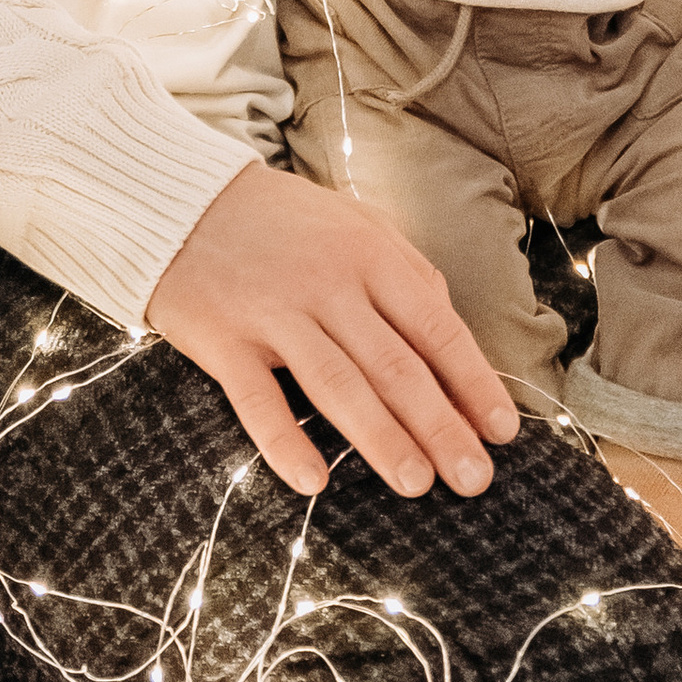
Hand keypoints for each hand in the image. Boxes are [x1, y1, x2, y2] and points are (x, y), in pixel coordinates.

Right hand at [145, 158, 519, 502]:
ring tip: (416, 483)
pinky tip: (313, 480)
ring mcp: (273, 313)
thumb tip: (450, 325)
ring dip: (381, 439)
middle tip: (474, 478)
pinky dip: (284, 441)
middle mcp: (327, 284)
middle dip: (441, 426)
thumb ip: (407, 268)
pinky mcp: (223, 340)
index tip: (501, 430)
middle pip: (394, 365)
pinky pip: (257, 400)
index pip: (434, 327)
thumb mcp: (355, 222)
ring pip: (337, 385)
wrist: (180, 198)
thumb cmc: (281, 218)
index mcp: (368, 254)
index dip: (472, 381)